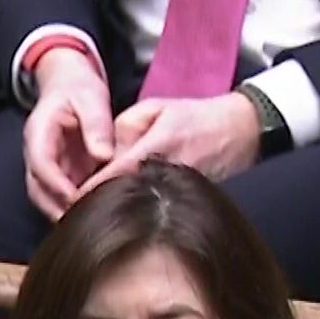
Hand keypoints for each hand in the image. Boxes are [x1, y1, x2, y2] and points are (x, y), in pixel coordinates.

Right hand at [22, 47, 113, 219]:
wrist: (72, 86)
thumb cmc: (80, 90)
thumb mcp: (91, 99)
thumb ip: (96, 125)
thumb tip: (104, 155)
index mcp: (40, 133)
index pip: (40, 163)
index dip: (56, 184)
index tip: (76, 198)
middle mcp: (39, 152)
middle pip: (38, 188)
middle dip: (57, 208)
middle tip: (84, 223)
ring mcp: (50, 164)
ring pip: (48, 196)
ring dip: (65, 211)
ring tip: (92, 225)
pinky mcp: (63, 172)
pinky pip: (64, 194)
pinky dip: (76, 206)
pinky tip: (98, 216)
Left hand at [76, 93, 262, 198]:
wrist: (245, 128)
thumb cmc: (199, 115)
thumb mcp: (156, 107)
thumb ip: (124, 126)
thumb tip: (106, 153)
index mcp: (157, 145)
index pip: (116, 173)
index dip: (92, 189)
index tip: (74, 200)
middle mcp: (172, 169)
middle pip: (131, 193)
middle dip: (109, 201)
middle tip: (85, 210)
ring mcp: (187, 186)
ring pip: (150, 202)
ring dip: (131, 206)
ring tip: (111, 211)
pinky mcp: (200, 196)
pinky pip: (169, 204)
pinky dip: (154, 206)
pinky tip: (143, 208)